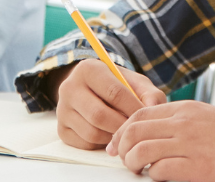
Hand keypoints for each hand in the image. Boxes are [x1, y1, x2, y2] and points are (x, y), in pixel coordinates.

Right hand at [52, 58, 167, 149]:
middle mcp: (69, 87)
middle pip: (99, 115)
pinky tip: (109, 135)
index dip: (133, 108)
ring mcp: (62, 110)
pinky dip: (101, 144)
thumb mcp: (136, 83)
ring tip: (123, 132)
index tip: (146, 117)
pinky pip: (85, 144)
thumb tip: (152, 111)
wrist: (92, 91)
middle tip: (136, 130)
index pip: (114, 92)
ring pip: (91, 132)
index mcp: (88, 69)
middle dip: (122, 126)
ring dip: (112, 137)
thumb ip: (150, 94)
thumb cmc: (118, 86)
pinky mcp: (62, 130)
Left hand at [111, 102, 214, 181]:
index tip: (117, 144)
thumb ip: (183, 122)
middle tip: (123, 160)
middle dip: (121, 147)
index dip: (122, 130)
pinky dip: (153, 177)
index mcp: (186, 109)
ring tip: (138, 171)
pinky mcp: (197, 168)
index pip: (139, 114)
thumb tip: (158, 134)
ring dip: (133, 164)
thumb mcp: (209, 117)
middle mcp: (184, 123)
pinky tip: (159, 178)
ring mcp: (190, 145)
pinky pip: (159, 171)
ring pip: (140, 151)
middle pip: (133, 131)